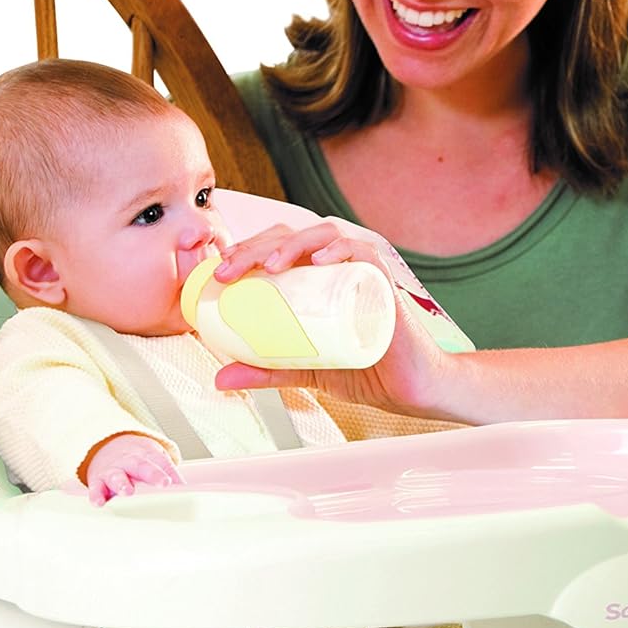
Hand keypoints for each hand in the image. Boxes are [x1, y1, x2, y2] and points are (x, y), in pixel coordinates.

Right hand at [83, 433, 182, 504]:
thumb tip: (185, 486)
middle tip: (162, 482)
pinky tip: (99, 502)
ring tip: (127, 492)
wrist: (105, 445)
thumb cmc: (135, 458)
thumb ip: (167, 471)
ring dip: (122, 483)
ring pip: (117, 476)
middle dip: (152, 474)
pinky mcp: (98, 480)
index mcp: (146, 455)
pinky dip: (96, 495)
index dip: (168, 471)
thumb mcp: (153, 458)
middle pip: (141, 465)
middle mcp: (129, 461)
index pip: (160, 461)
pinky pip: (96, 488)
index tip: (175, 482)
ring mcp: (113, 470)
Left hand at [212, 223, 450, 415]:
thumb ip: (265, 369)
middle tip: (228, 272)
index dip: (245, 252)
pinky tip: (321, 260)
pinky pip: (364, 253)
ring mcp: (361, 272)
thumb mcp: (303, 369)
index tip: (218, 273)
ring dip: (293, 244)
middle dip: (256, 248)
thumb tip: (221, 378)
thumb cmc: (365, 369)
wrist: (410, 390)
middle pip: (293, 238)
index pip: (277, 249)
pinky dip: (342, 250)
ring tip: (269, 265)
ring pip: (325, 237)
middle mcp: (337, 268)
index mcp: (316, 280)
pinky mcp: (384, 283)